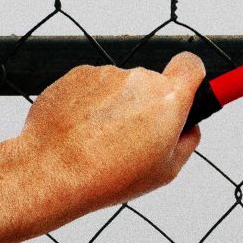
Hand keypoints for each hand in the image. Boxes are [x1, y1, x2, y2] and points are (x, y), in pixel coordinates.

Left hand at [0, 53, 206, 242]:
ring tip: (97, 140)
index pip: (192, 65)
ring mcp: (105, 74)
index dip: (191, 77)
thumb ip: (187, 142)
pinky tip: (79, 132)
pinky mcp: (75, 76)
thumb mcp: (166, 171)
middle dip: (145, 105)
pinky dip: (87, 104)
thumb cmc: (108, 176)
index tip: (186, 90)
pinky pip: (90, 87)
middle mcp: (139, 79)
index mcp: (168, 98)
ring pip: (119, 87)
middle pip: (152, 83)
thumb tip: (189, 128)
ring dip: (114, 106)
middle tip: (131, 138)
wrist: (50, 172)